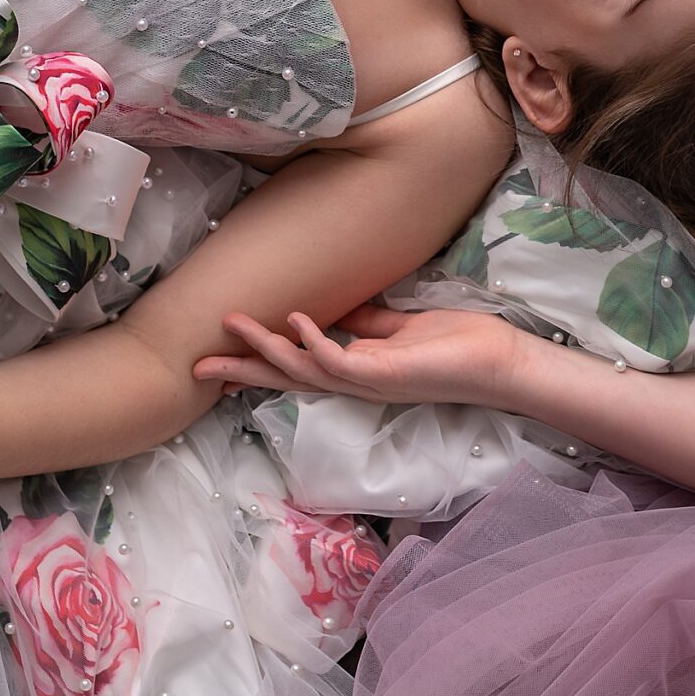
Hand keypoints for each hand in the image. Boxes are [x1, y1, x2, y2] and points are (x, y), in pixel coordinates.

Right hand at [195, 304, 527, 407]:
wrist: (499, 363)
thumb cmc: (457, 345)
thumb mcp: (402, 330)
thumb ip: (369, 326)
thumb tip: (338, 314)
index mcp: (356, 370)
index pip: (297, 368)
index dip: (258, 362)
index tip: (219, 357)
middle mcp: (355, 381)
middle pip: (286, 377)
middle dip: (242, 369)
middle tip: (196, 362)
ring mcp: (369, 381)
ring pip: (304, 369)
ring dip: (268, 347)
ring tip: (234, 323)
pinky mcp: (387, 374)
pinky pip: (342, 360)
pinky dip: (316, 341)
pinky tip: (296, 320)